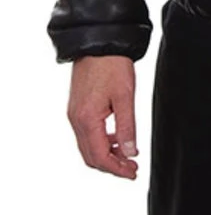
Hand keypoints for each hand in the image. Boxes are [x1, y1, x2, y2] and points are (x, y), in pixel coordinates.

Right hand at [67, 55, 138, 178]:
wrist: (98, 41)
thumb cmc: (111, 64)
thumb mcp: (125, 96)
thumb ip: (127, 127)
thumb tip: (130, 152)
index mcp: (87, 119)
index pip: (99, 157)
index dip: (116, 169)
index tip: (132, 173)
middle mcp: (76, 119)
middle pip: (90, 156)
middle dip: (111, 166)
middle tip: (131, 168)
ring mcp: (74, 113)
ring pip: (88, 146)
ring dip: (106, 154)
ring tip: (127, 155)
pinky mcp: (77, 107)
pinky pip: (86, 133)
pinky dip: (101, 141)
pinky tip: (116, 137)